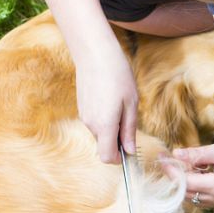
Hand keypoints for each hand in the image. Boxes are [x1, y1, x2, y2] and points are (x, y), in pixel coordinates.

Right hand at [75, 48, 137, 163]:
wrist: (94, 54)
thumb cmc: (118, 76)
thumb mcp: (131, 103)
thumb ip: (129, 129)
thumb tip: (129, 151)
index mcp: (104, 125)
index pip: (106, 157)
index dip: (119, 158)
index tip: (130, 149)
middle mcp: (91, 124)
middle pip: (105, 145)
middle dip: (118, 139)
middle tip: (130, 116)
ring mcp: (84, 116)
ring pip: (101, 133)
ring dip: (112, 126)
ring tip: (120, 103)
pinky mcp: (82, 108)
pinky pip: (95, 122)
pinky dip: (105, 117)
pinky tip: (110, 97)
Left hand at [160, 138, 213, 206]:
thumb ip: (196, 155)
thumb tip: (175, 155)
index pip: (185, 182)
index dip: (170, 171)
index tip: (160, 158)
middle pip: (186, 194)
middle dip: (174, 179)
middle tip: (165, 161)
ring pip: (193, 198)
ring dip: (183, 184)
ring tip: (177, 167)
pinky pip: (203, 198)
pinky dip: (194, 188)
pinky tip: (193, 174)